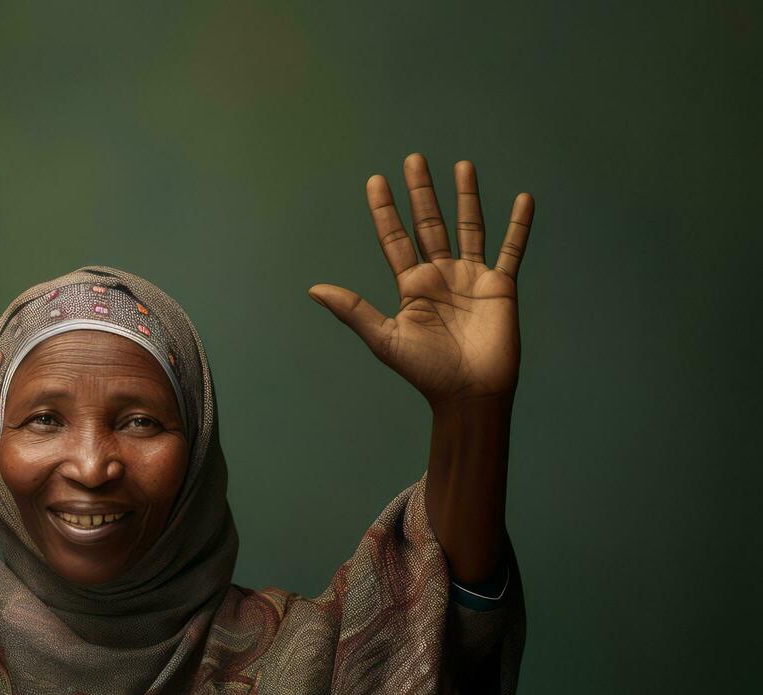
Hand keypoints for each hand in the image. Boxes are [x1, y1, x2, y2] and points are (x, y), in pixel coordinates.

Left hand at [309, 153, 533, 410]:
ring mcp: (471, 278)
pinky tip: (523, 198)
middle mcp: (440, 276)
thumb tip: (313, 289)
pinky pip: (511, 248)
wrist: (469, 392)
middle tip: (414, 158)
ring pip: (469, 227)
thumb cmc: (425, 371)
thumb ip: (353, 310)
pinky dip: (518, 224)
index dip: (385, 211)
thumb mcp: (384, 338)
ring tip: (462, 164)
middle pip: (429, 223)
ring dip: (466, 197)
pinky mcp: (501, 286)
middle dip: (421, 192)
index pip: (395, 239)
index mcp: (411, 285)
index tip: (375, 180)